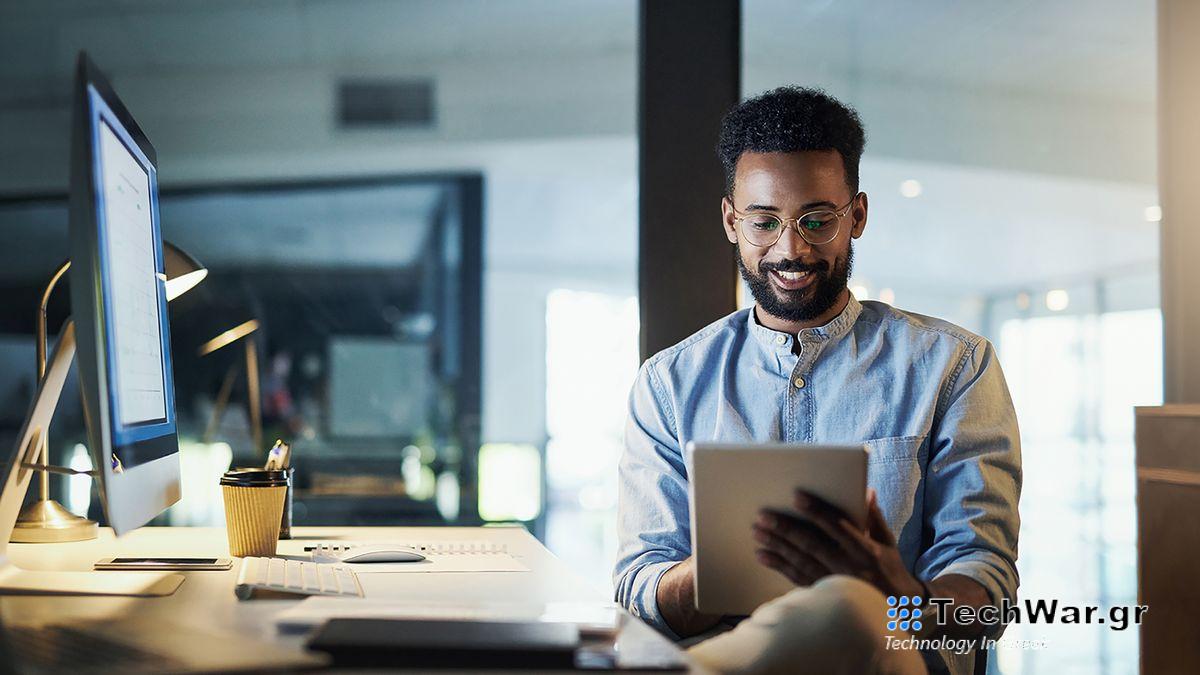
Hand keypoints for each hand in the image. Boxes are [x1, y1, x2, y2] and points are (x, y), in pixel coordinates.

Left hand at [751, 489, 922, 598]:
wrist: (898, 610)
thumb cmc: (891, 570)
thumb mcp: (888, 543)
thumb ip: (874, 517)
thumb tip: (866, 491)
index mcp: (865, 550)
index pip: (837, 526)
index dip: (816, 511)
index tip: (797, 497)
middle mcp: (848, 567)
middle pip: (812, 544)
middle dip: (786, 528)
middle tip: (764, 516)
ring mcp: (834, 583)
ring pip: (801, 561)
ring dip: (777, 546)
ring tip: (758, 532)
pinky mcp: (825, 595)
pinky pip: (798, 578)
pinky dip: (779, 566)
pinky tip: (763, 556)